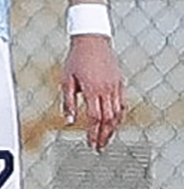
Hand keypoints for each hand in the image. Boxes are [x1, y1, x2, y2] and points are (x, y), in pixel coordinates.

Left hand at [64, 33, 127, 152]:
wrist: (92, 41)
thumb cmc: (76, 59)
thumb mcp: (66, 80)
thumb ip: (68, 102)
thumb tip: (68, 121)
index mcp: (92, 90)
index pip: (94, 118)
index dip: (92, 133)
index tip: (90, 144)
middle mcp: (107, 90)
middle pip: (108, 120)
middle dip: (104, 135)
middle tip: (99, 147)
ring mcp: (116, 87)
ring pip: (118, 114)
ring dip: (112, 129)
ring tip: (106, 139)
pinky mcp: (120, 83)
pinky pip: (122, 104)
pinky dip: (119, 117)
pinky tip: (114, 123)